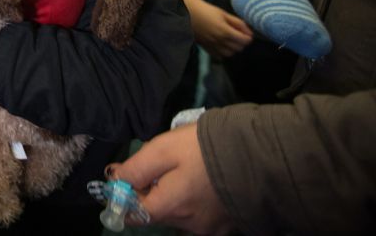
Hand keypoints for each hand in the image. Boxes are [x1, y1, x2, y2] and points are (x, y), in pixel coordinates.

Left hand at [109, 124, 233, 234]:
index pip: (134, 214)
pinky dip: (193, 203)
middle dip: (150, 193)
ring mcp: (210, 227)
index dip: (125, 196)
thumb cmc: (205, 148)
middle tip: (156, 165)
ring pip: (178, 215)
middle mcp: (189, 225)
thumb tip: (116, 179)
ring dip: (173, 198)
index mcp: (171, 208)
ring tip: (182, 171)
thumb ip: (137, 168)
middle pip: (157, 213)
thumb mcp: (164, 149)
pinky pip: (200, 217)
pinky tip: (200, 183)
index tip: (125, 176)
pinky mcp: (227, 224)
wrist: (259, 153)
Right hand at [186, 0, 252, 58]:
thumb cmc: (207, 11)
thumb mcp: (224, 14)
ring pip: (230, 54)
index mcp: (225, 31)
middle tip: (239, 35)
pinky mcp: (206, 48)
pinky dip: (223, 52)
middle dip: (242, 43)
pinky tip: (222, 45)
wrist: (189, 13)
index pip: (244, 41)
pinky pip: (219, 56)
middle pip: (238, 48)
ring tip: (231, 40)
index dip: (248, 38)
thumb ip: (238, 23)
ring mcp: (212, 46)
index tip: (247, 34)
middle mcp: (219, 41)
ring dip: (233, 48)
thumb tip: (250, 33)